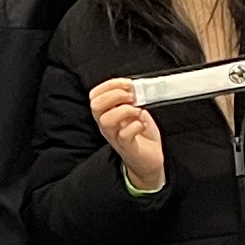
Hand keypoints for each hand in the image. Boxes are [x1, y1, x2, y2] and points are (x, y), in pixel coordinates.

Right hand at [89, 78, 166, 193]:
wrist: (149, 160)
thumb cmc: (141, 135)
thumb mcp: (135, 111)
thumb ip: (132, 100)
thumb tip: (134, 87)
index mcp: (106, 113)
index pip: (95, 95)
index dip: (110, 85)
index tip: (128, 84)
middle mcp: (106, 125)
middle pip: (96, 105)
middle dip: (116, 95)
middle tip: (131, 98)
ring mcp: (115, 137)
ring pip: (106, 119)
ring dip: (124, 110)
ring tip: (137, 111)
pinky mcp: (127, 147)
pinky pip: (124, 134)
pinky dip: (136, 125)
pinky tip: (142, 124)